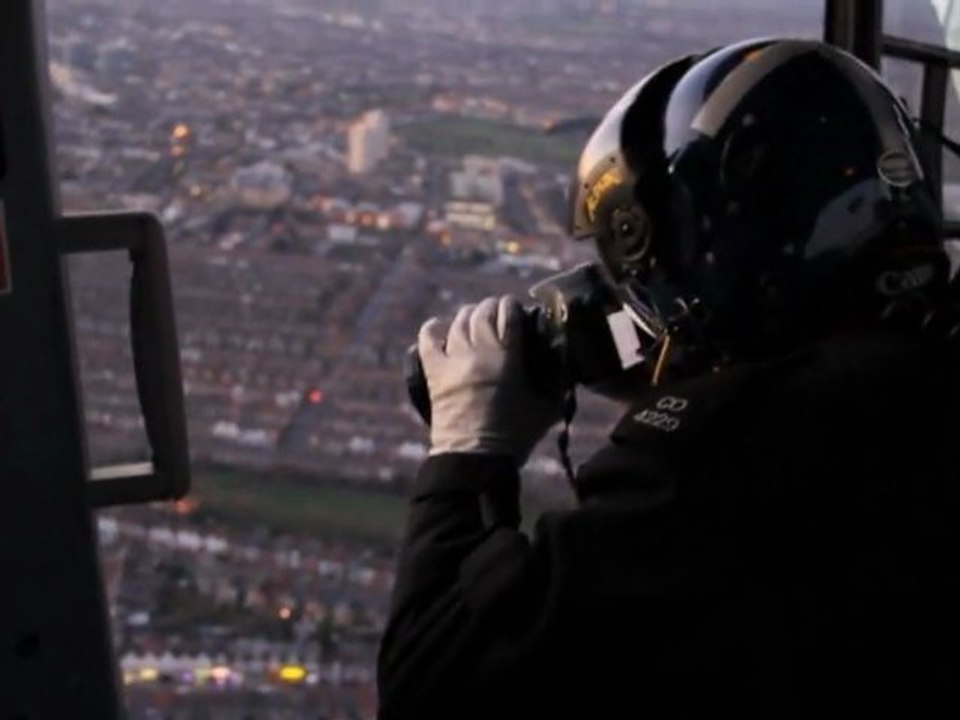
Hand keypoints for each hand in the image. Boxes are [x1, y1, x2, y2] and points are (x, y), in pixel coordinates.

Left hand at [418, 295, 561, 464]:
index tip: (516, 307)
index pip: (509, 314)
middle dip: (492, 307)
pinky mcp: (434, 372)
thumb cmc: (515, 436)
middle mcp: (479, 352)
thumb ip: (557, 388)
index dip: (513, 305)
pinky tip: (440, 327)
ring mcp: (453, 360)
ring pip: (458, 322)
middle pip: (482, 313)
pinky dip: (433, 329)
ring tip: (475, 318)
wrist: (475, 458)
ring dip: (469, 315)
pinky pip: (428, 340)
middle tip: (498, 312)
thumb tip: (566, 374)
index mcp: (508, 358)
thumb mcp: (546, 410)